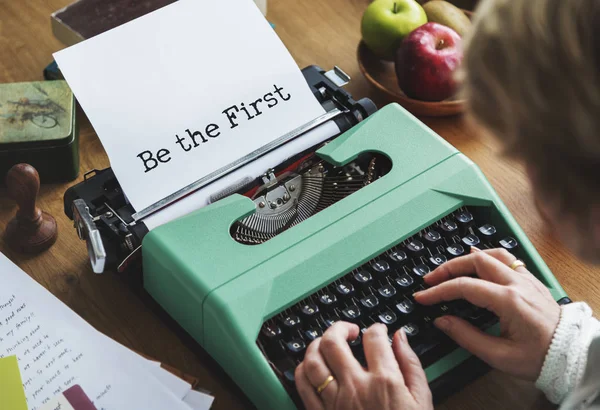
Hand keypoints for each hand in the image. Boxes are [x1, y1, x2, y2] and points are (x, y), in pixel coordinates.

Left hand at [294, 322, 432, 409]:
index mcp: (385, 381)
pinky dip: (303, 369)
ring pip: (313, 360)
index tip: (377, 331)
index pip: (373, 338)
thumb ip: (411, 364)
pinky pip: (303, 386)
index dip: (375, 327)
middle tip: (349, 330)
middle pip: (333, 341)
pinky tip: (313, 366)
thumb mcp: (422, 401)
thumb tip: (400, 338)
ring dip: (317, 344)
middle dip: (339, 327)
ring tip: (327, 343)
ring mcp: (335, 402)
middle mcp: (356, 387)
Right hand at [414, 248, 559, 380]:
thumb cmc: (540, 358)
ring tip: (450, 269)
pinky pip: (507, 258)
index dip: (438, 291)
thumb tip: (442, 320)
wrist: (572, 356)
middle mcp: (517, 283)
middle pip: (475, 261)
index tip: (422, 297)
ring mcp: (526, 279)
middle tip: (430, 280)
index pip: (464, 286)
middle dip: (447, 268)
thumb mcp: (499, 356)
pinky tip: (478, 261)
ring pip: (491, 254)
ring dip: (466, 258)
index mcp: (508, 301)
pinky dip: (487, 256)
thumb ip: (467, 336)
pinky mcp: (531, 281)